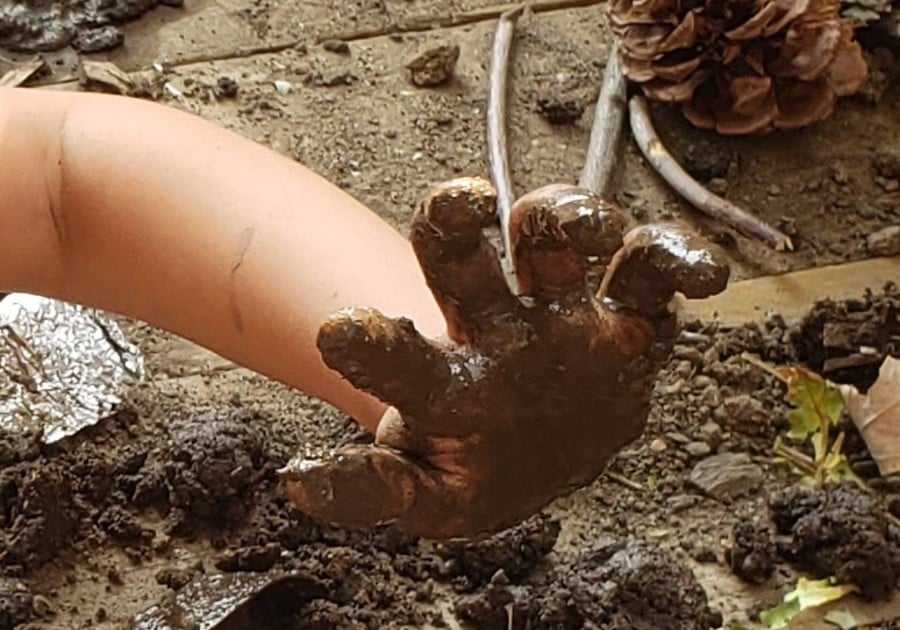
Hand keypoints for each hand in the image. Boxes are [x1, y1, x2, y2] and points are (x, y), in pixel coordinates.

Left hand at [279, 177, 728, 538]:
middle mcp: (499, 328)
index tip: (343, 334)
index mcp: (443, 378)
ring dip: (572, 219)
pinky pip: (654, 282)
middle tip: (461, 204)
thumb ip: (370, 490)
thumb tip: (295, 483)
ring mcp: (565, 315)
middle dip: (458, 224)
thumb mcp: (423, 493)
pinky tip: (701, 277)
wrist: (538, 444)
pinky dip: (677, 266)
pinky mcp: (629, 321)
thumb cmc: (470, 461)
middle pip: (470, 258)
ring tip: (583, 229)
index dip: (371, 344)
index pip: (398, 352)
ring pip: (561, 243)